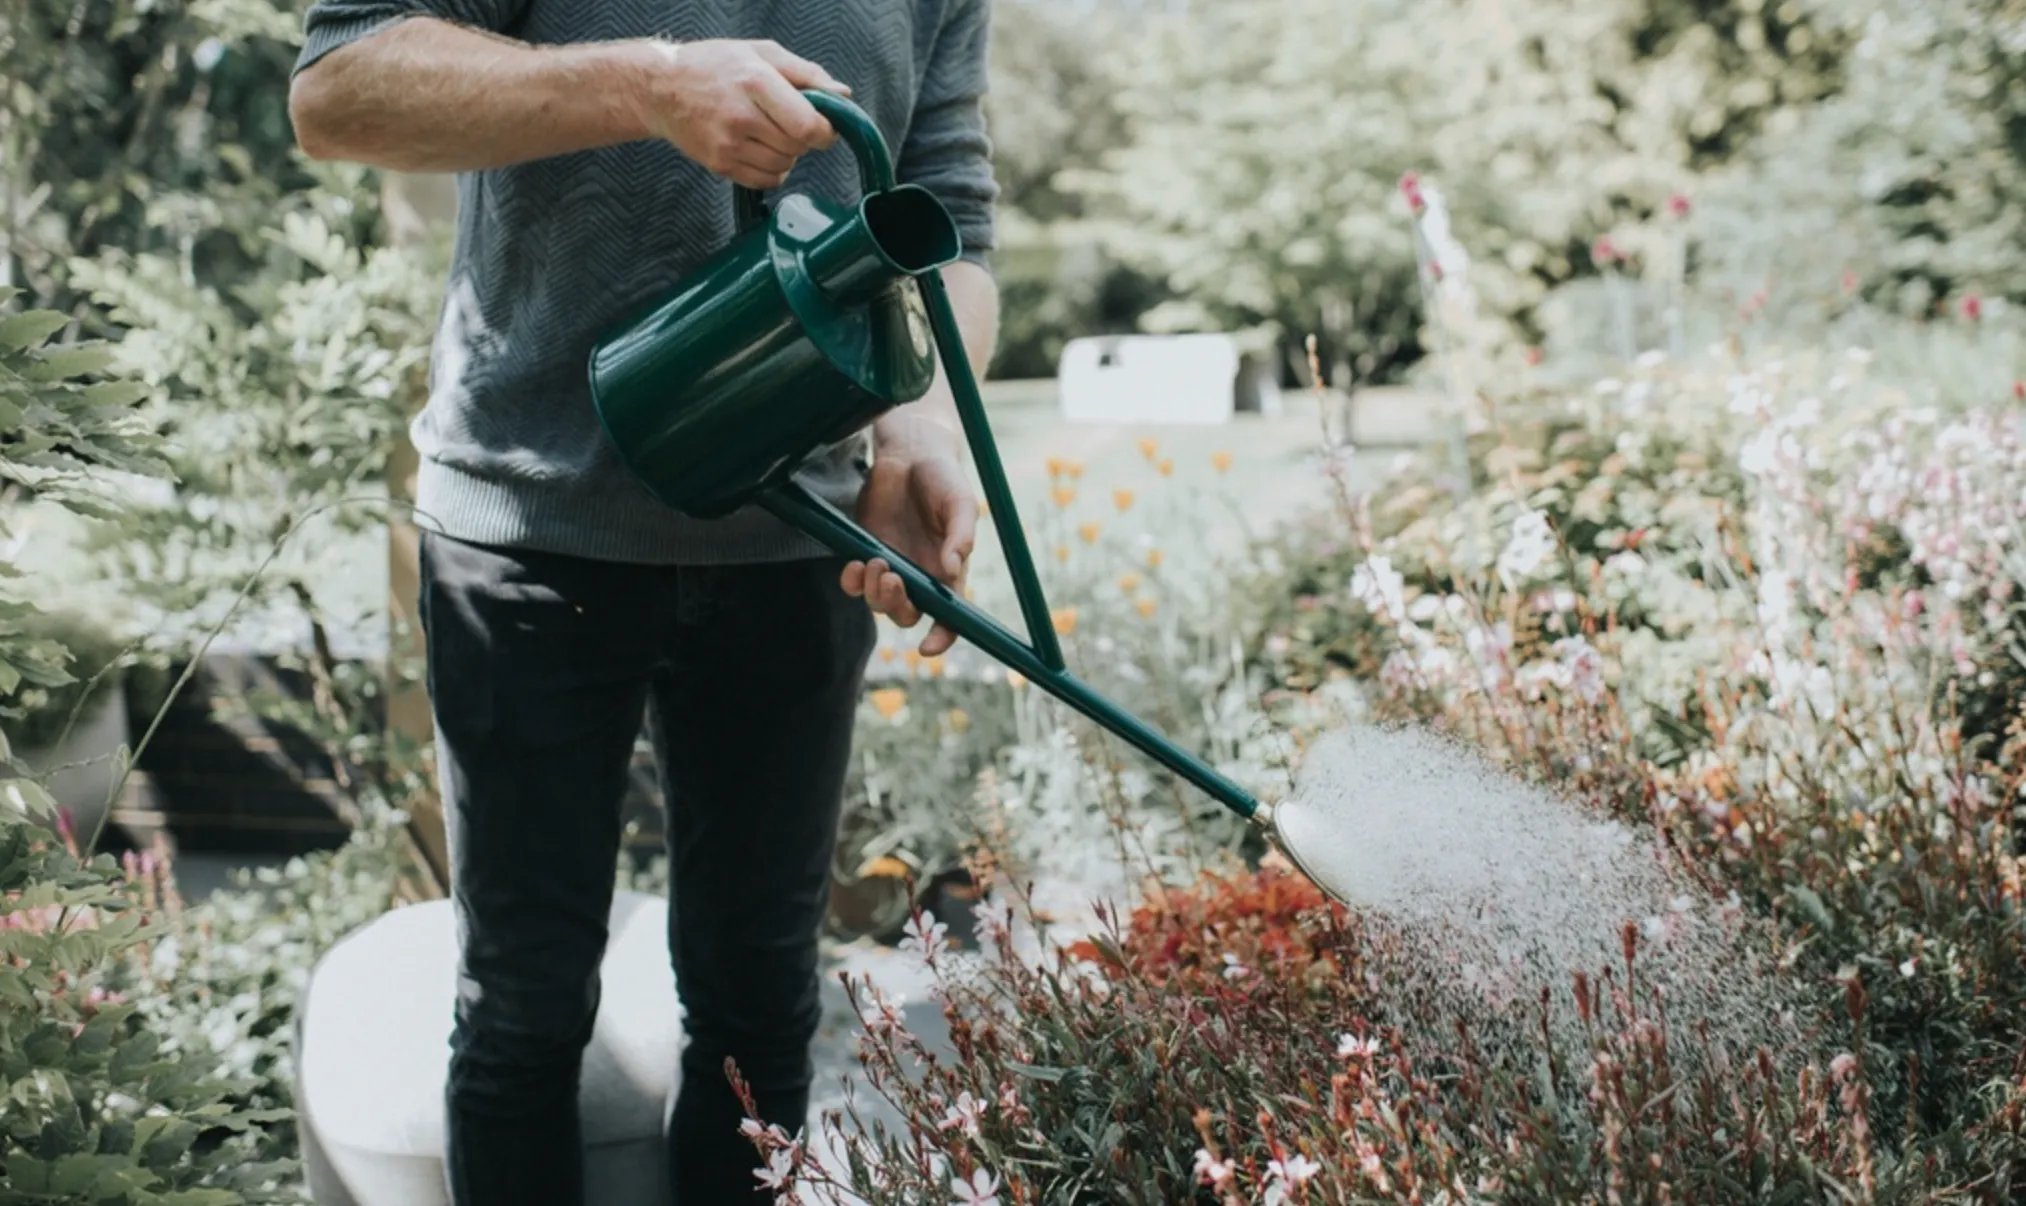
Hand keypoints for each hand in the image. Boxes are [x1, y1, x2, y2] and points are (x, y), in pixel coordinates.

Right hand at [628, 39, 849, 189]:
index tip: (824, 125)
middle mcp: (741, 116)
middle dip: (802, 138)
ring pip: (784, 166)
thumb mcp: (761, 53)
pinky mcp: (719, 164)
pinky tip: (759, 148)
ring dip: (787, 154)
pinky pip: (765, 180)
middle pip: (798, 147)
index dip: (825, 131)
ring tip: (768, 131)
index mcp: (756, 82)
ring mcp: (728, 144)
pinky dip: (772, 170)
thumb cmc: (715, 65)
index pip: (808, 125)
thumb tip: (843, 95)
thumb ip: (807, 73)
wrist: (661, 88)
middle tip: (786, 121)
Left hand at [842, 451, 976, 656]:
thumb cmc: (943, 477)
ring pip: (880, 603)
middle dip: (897, 605)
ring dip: (875, 593)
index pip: (949, 617)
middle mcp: (921, 575)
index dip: (942, 638)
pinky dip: (852, 582)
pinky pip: (855, 583)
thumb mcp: (960, 502)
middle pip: (908, 614)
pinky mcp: (867, 551)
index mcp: (950, 571)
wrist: (909, 452)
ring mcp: (893, 565)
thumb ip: (961, 535)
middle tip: (892, 576)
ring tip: (875, 562)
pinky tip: (853, 567)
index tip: (927, 648)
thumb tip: (952, 569)